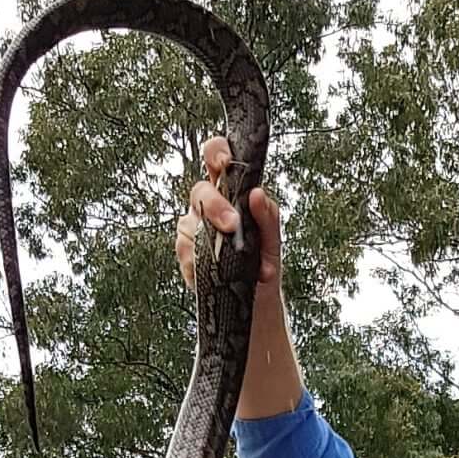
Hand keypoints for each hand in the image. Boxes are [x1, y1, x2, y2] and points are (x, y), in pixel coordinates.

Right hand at [175, 135, 282, 292]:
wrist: (258, 304)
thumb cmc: (263, 265)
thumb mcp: (273, 240)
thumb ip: (268, 217)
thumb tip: (258, 195)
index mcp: (228, 192)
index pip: (215, 159)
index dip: (216, 153)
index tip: (225, 162)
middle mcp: (206, 207)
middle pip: (199, 191)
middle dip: (215, 205)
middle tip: (233, 224)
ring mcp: (193, 231)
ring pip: (188, 224)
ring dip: (211, 240)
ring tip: (235, 260)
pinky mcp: (187, 257)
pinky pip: (185, 253)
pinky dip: (201, 264)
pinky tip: (218, 273)